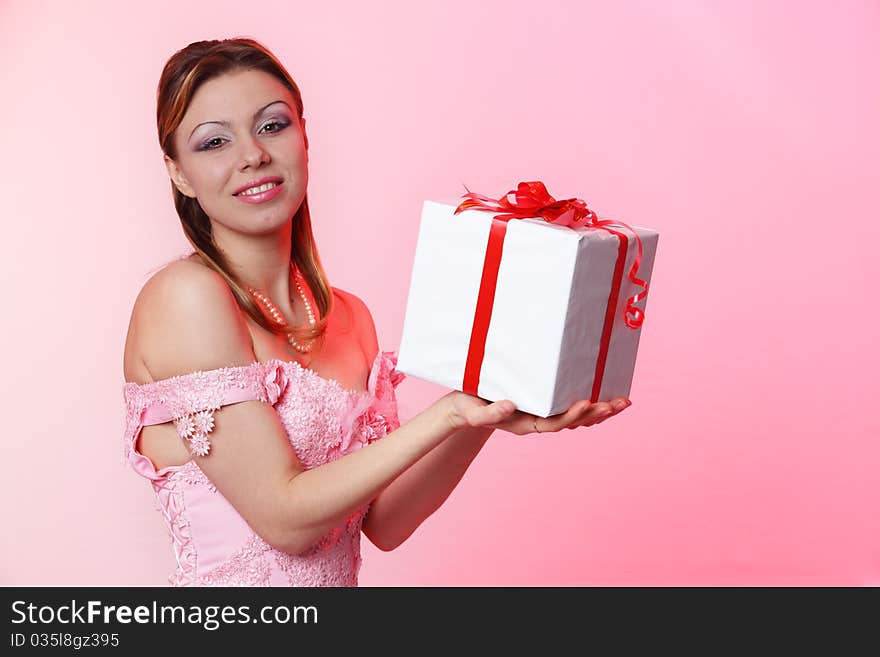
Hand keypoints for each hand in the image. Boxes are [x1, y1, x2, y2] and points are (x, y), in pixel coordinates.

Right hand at [443, 390, 631, 435]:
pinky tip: (605, 395)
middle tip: (618, 403)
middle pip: (573, 422)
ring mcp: (542, 414)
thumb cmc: (466, 408)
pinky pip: (570, 407)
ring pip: (577, 417)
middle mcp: (537, 421)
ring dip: (600, 411)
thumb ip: (488, 413)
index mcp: (525, 424)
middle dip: (596, 413)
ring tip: (623, 403)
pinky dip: (590, 403)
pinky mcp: (543, 404)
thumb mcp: (472, 412)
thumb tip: (511, 405)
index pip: (554, 423)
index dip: (572, 415)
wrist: (462, 407)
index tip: (587, 402)